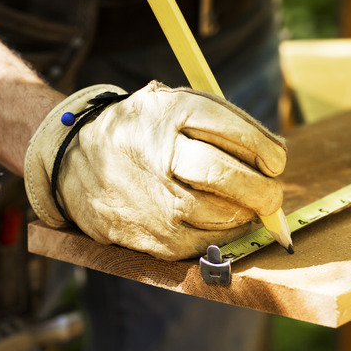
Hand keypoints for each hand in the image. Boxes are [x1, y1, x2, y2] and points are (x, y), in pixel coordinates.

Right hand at [25, 82, 286, 260]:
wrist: (74, 162)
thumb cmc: (142, 133)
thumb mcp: (171, 106)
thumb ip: (220, 122)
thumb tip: (275, 158)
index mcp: (169, 113)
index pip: (235, 131)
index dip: (267, 149)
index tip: (276, 160)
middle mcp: (160, 155)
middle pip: (231, 177)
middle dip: (265, 190)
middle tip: (272, 194)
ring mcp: (155, 199)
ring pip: (224, 215)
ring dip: (246, 214)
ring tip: (246, 206)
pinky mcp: (153, 236)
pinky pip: (207, 244)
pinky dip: (225, 236)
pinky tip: (224, 223)